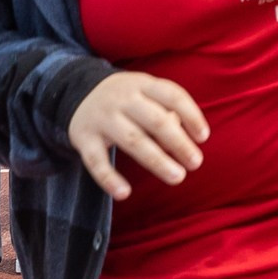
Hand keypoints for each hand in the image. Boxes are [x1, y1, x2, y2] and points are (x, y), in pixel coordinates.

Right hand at [67, 72, 208, 199]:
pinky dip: (109, 178)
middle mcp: (122, 99)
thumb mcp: (145, 93)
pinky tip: (124, 194)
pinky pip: (96, 161)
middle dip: (178, 142)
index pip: (172, 95)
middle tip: (196, 162)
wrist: (74, 92)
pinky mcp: (84, 137)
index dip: (191, 115)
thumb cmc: (126, 100)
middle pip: (155, 120)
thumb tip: (184, 139)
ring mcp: (102, 118)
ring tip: (177, 177)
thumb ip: (166, 112)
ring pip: (132, 140)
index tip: (203, 137)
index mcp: (142, 84)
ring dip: (157, 160)